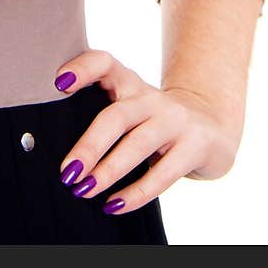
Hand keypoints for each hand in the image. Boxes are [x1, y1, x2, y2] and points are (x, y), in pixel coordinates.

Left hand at [52, 49, 241, 214]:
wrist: (212, 125)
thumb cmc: (153, 121)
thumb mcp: (129, 107)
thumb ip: (99, 117)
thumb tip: (55, 154)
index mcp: (128, 82)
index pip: (104, 62)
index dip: (82, 68)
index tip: (58, 83)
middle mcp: (150, 97)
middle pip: (116, 115)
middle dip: (89, 145)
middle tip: (66, 172)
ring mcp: (174, 120)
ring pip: (138, 143)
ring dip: (109, 170)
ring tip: (84, 190)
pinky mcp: (195, 146)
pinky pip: (163, 173)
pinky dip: (136, 193)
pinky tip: (114, 205)